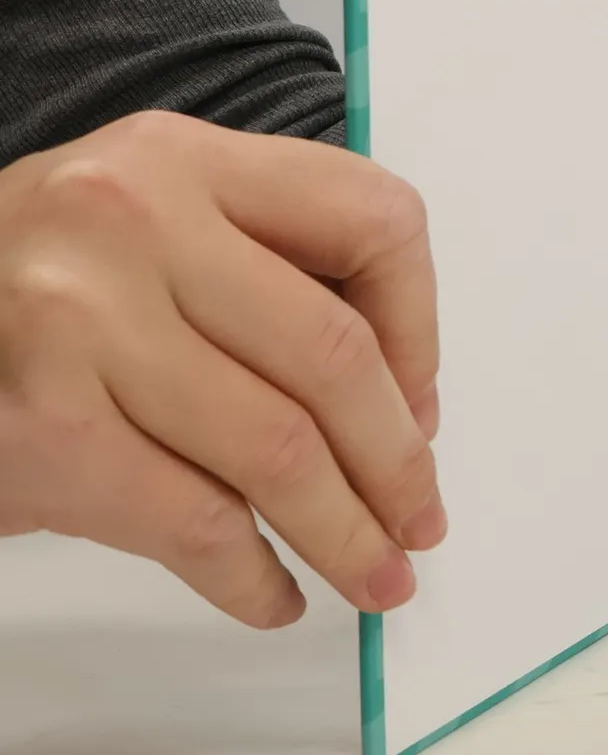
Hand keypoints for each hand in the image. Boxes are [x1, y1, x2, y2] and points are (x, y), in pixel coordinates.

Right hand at [0, 112, 442, 627]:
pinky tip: (276, 596)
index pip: (371, 220)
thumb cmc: (37, 284)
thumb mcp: (151, 221)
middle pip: (332, 353)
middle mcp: (136, 222)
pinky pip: (192, 521)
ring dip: (344, 533)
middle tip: (421, 518)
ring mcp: (81, 324)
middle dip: (397, 458)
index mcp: (186, 158)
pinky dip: (249, 576)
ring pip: (275, 449)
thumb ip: (267, 272)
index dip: (420, 325)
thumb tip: (402, 407)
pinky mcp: (44, 430)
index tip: (422, 402)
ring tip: (379, 576)